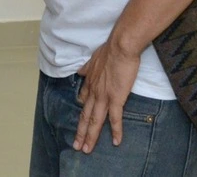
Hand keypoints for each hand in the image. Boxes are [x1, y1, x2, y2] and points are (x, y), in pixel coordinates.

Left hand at [73, 35, 141, 153]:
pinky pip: (115, 118)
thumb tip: (81, 70)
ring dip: (91, 136)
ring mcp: (104, 96)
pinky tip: (116, 142)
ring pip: (95, 120)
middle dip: (81, 132)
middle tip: (76, 146)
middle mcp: (94, 92)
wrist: (120, 47)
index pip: (83, 101)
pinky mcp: (116, 98)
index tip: (80, 123)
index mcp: (90, 82)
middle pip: (85, 116)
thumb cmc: (110, 50)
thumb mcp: (93, 58)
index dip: (81, 113)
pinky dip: (115, 131)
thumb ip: (88, 67)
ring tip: (86, 149)